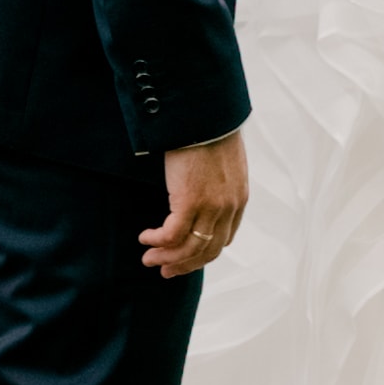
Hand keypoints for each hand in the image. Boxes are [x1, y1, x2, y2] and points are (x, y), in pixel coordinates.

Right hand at [147, 132, 247, 275]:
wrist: (207, 113)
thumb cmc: (210, 128)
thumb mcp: (222, 160)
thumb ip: (217, 179)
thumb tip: (202, 185)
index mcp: (238, 199)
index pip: (223, 238)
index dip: (202, 252)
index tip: (184, 257)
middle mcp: (228, 207)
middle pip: (208, 251)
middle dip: (185, 265)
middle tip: (165, 271)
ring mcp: (211, 206)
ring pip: (189, 247)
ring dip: (167, 258)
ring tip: (149, 260)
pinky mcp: (190, 200)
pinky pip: (172, 234)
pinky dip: (158, 241)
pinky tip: (145, 238)